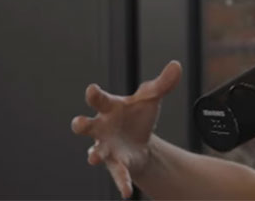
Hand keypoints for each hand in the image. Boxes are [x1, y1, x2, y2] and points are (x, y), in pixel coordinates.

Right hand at [71, 60, 181, 198]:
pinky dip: (122, 182)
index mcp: (110, 108)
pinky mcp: (117, 163)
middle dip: (81, 124)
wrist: (140, 139)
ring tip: (94, 158)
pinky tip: (126, 192)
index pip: (100, 99)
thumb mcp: (150, 98)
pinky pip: (118, 174)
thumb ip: (162, 83)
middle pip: (87, 125)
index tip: (91, 89)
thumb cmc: (137, 115)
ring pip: (95, 152)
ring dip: (94, 155)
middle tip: (78, 123)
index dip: (94, 94)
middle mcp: (102, 127)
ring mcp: (106, 147)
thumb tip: (175, 66)